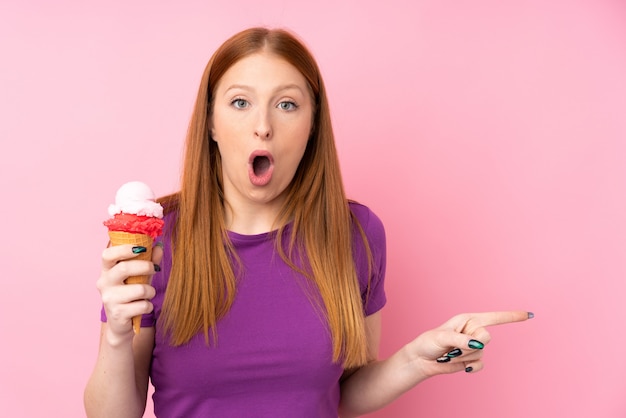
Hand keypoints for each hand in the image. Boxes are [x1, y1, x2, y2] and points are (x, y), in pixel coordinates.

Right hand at [96, 243, 162, 343]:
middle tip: (155, 268)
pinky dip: (149, 306)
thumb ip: (148, 261)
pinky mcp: (118, 314)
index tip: (142, 248)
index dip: (124, 249)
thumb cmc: (130, 294)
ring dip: (150, 291)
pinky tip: (144, 307)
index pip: (107, 254)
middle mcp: (104, 283)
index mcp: (106, 270)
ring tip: (149, 294)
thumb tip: (159, 246)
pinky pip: (142, 305)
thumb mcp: (139, 276)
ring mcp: (109, 299)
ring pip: (139, 289)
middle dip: (145, 266)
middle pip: (124, 268)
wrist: (121, 323)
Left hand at [407, 311, 531, 376]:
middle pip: (486, 337)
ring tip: (449, 354)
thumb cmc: (428, 342)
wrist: (422, 360)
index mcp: (468, 319)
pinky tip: (462, 366)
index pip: (494, 317)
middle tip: (453, 347)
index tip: (529, 315)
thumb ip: (461, 339)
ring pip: (481, 352)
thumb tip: (478, 343)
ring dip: (463, 356)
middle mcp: (473, 331)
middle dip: (470, 344)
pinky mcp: (471, 359)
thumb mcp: (442, 337)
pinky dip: (471, 366)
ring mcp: (473, 346)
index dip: (512, 316)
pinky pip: (480, 364)